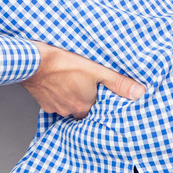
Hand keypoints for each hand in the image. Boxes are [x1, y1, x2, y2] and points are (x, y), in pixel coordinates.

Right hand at [19, 41, 144, 118]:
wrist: (32, 61)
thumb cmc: (63, 63)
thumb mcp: (96, 69)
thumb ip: (118, 82)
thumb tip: (139, 93)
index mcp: (85, 104)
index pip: (97, 109)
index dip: (99, 100)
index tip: (99, 93)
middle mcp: (71, 110)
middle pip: (82, 108)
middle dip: (84, 99)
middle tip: (84, 85)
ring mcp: (55, 107)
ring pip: (68, 105)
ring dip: (71, 96)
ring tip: (71, 82)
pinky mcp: (43, 103)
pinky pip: (54, 102)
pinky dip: (57, 94)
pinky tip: (58, 83)